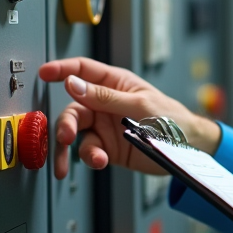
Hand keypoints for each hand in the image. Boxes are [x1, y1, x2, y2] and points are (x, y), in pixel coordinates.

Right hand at [38, 57, 221, 179]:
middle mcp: (104, 104)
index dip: (63, 70)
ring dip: (74, 146)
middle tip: (67, 136)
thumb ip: (105, 97)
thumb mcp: (139, 105)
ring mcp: (104, 126)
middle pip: (73, 107)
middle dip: (67, 123)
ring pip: (76, 132)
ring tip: (87, 157)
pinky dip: (89, 158)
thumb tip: (73, 84)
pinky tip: (98, 162)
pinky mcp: (106, 147)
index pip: (83, 71)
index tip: (44, 73)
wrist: (188, 149)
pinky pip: (88, 151)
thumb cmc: (171, 118)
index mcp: (115, 84)